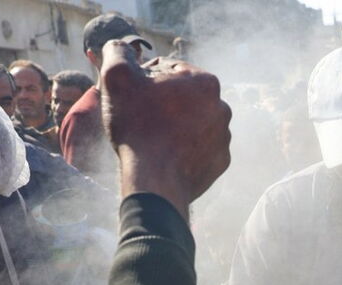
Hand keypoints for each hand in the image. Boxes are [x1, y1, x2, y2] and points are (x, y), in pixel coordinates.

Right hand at [100, 40, 230, 215]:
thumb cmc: (138, 127)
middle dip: (162, 103)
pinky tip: (167, 154)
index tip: (132, 96)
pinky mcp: (220, 161)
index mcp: (205, 81)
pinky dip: (185, 148)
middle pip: (182, 96)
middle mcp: (222, 107)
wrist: (155, 181)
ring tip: (154, 137)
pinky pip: (199, 148)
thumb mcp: (117, 77)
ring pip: (192, 122)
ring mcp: (224, 136)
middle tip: (141, 118)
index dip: (144, 80)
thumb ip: (118, 53)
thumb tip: (120, 48)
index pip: (167, 69)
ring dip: (174, 125)